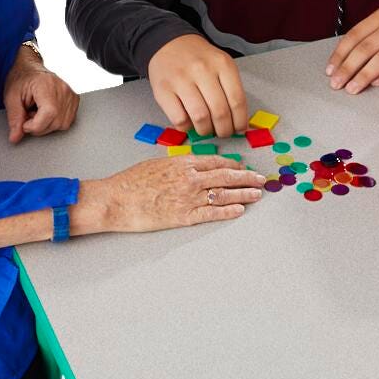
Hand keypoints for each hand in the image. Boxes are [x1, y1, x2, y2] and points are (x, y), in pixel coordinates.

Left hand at [2, 48, 78, 143]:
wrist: (30, 68)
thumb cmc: (21, 78)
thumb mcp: (11, 97)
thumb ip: (14, 119)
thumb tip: (15, 137)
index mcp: (46, 85)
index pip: (48, 114)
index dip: (35, 126)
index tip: (24, 123)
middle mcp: (62, 89)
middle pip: (56, 122)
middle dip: (39, 126)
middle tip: (28, 115)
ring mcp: (71, 94)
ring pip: (63, 124)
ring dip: (47, 124)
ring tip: (37, 113)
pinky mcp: (74, 99)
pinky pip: (68, 120)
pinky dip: (55, 121)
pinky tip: (46, 113)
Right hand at [86, 155, 266, 230]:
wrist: (116, 199)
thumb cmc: (130, 182)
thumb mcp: (156, 164)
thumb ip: (177, 166)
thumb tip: (190, 168)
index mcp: (183, 163)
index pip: (216, 162)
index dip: (235, 165)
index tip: (245, 168)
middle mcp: (190, 178)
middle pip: (226, 176)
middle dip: (247, 178)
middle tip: (262, 179)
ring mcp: (189, 198)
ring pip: (224, 194)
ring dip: (244, 194)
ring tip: (257, 194)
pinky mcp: (184, 216)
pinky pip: (212, 212)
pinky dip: (228, 211)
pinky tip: (240, 210)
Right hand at [146, 34, 248, 136]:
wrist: (169, 43)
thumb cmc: (198, 58)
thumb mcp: (221, 64)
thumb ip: (231, 89)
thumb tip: (239, 122)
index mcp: (222, 64)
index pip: (237, 100)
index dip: (240, 121)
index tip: (239, 129)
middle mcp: (202, 70)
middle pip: (220, 112)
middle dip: (224, 130)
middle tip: (223, 133)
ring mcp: (181, 79)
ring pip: (200, 117)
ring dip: (206, 131)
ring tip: (206, 129)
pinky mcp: (163, 90)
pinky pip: (179, 119)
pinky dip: (187, 127)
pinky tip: (189, 122)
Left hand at [326, 0, 378, 93]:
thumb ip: (372, 31)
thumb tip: (350, 54)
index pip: (355, 36)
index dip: (340, 54)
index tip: (330, 68)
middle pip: (365, 50)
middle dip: (347, 69)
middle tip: (337, 83)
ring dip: (364, 76)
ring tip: (353, 88)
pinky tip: (378, 83)